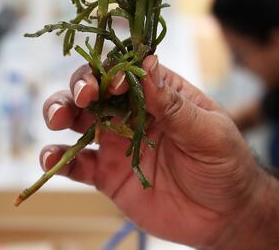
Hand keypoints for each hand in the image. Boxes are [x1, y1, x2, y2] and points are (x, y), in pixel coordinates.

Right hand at [40, 55, 259, 247]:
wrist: (227, 215)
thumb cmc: (226, 164)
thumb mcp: (208, 131)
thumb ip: (174, 105)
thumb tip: (147, 64)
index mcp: (158, 93)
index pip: (127, 70)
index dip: (112, 71)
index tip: (111, 84)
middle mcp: (132, 112)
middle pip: (94, 89)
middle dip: (80, 87)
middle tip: (81, 98)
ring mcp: (117, 143)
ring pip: (78, 120)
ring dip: (60, 112)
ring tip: (55, 119)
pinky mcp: (108, 175)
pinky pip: (76, 164)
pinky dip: (58, 159)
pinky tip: (51, 158)